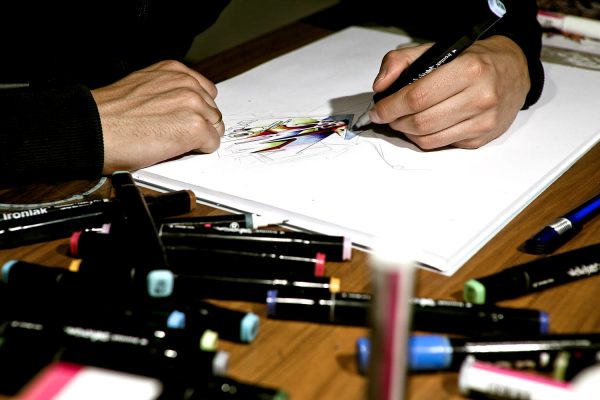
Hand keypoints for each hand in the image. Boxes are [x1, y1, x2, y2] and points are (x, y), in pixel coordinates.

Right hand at [91, 60, 224, 173]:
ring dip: (198, 138)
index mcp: (173, 71)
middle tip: (173, 134)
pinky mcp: (195, 128)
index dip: (195, 111)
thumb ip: (167, 92)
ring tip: (171, 141)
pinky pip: (212, 144)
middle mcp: (186, 84)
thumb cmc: (110, 115)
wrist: (94, 130)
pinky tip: (176, 149)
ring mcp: (193, 105)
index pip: (206, 92)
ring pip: (215, 128)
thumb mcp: (142, 87)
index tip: (182, 119)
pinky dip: (198, 151)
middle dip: (198, 125)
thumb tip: (179, 108)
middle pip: (212, 111)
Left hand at [369, 35, 530, 148]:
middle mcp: (481, 97)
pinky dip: (425, 138)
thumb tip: (380, 86)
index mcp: (469, 69)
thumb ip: (402, 61)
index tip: (377, 110)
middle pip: (421, 122)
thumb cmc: (473, 59)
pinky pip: (442, 145)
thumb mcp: (439, 48)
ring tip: (402, 121)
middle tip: (387, 117)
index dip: (391, 107)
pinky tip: (424, 126)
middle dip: (395, 122)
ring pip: (428, 139)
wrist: (515, 70)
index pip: (417, 96)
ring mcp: (484, 121)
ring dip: (407, 133)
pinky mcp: (482, 138)